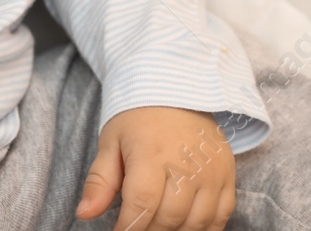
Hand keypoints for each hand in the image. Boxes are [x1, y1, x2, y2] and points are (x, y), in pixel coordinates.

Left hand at [76, 106, 234, 230]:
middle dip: (149, 230)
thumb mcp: (111, 143)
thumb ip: (99, 181)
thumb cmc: (138, 119)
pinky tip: (184, 224)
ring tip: (157, 224)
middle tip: (137, 225)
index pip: (142, 205)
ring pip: (195, 223)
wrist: (176, 92)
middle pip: (169, 218)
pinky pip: (220, 218)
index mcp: (152, 154)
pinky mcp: (228, 176)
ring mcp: (212, 172)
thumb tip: (83, 213)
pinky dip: (202, 229)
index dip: (128, 228)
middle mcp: (186, 165)